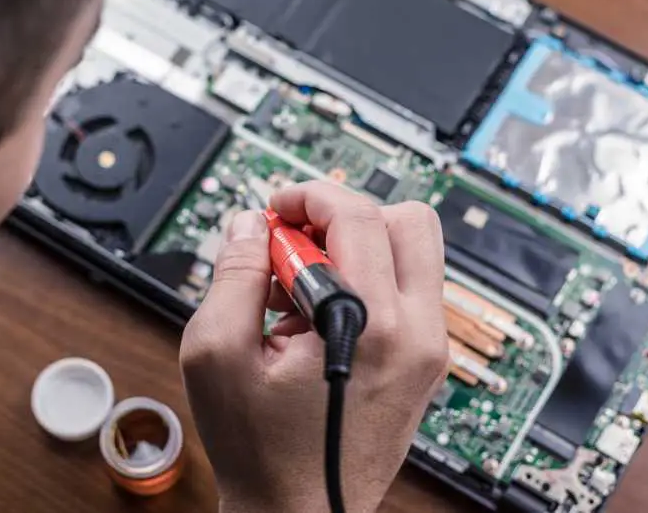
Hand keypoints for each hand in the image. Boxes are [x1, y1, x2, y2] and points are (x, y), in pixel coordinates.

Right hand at [180, 181, 447, 512]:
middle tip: (295, 241)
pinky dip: (366, 279)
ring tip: (301, 286)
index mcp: (372, 326)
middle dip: (344, 214)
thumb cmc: (262, 451)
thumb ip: (234, 274)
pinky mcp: (426, 362)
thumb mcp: (217, 354)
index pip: (359, 215)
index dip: (310, 196)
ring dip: (357, 246)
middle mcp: (418, 333)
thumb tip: (251, 224)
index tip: (278, 208)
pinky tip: (317, 313)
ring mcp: (429, 349)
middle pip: (407, 220)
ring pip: (413, 252)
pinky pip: (408, 289)